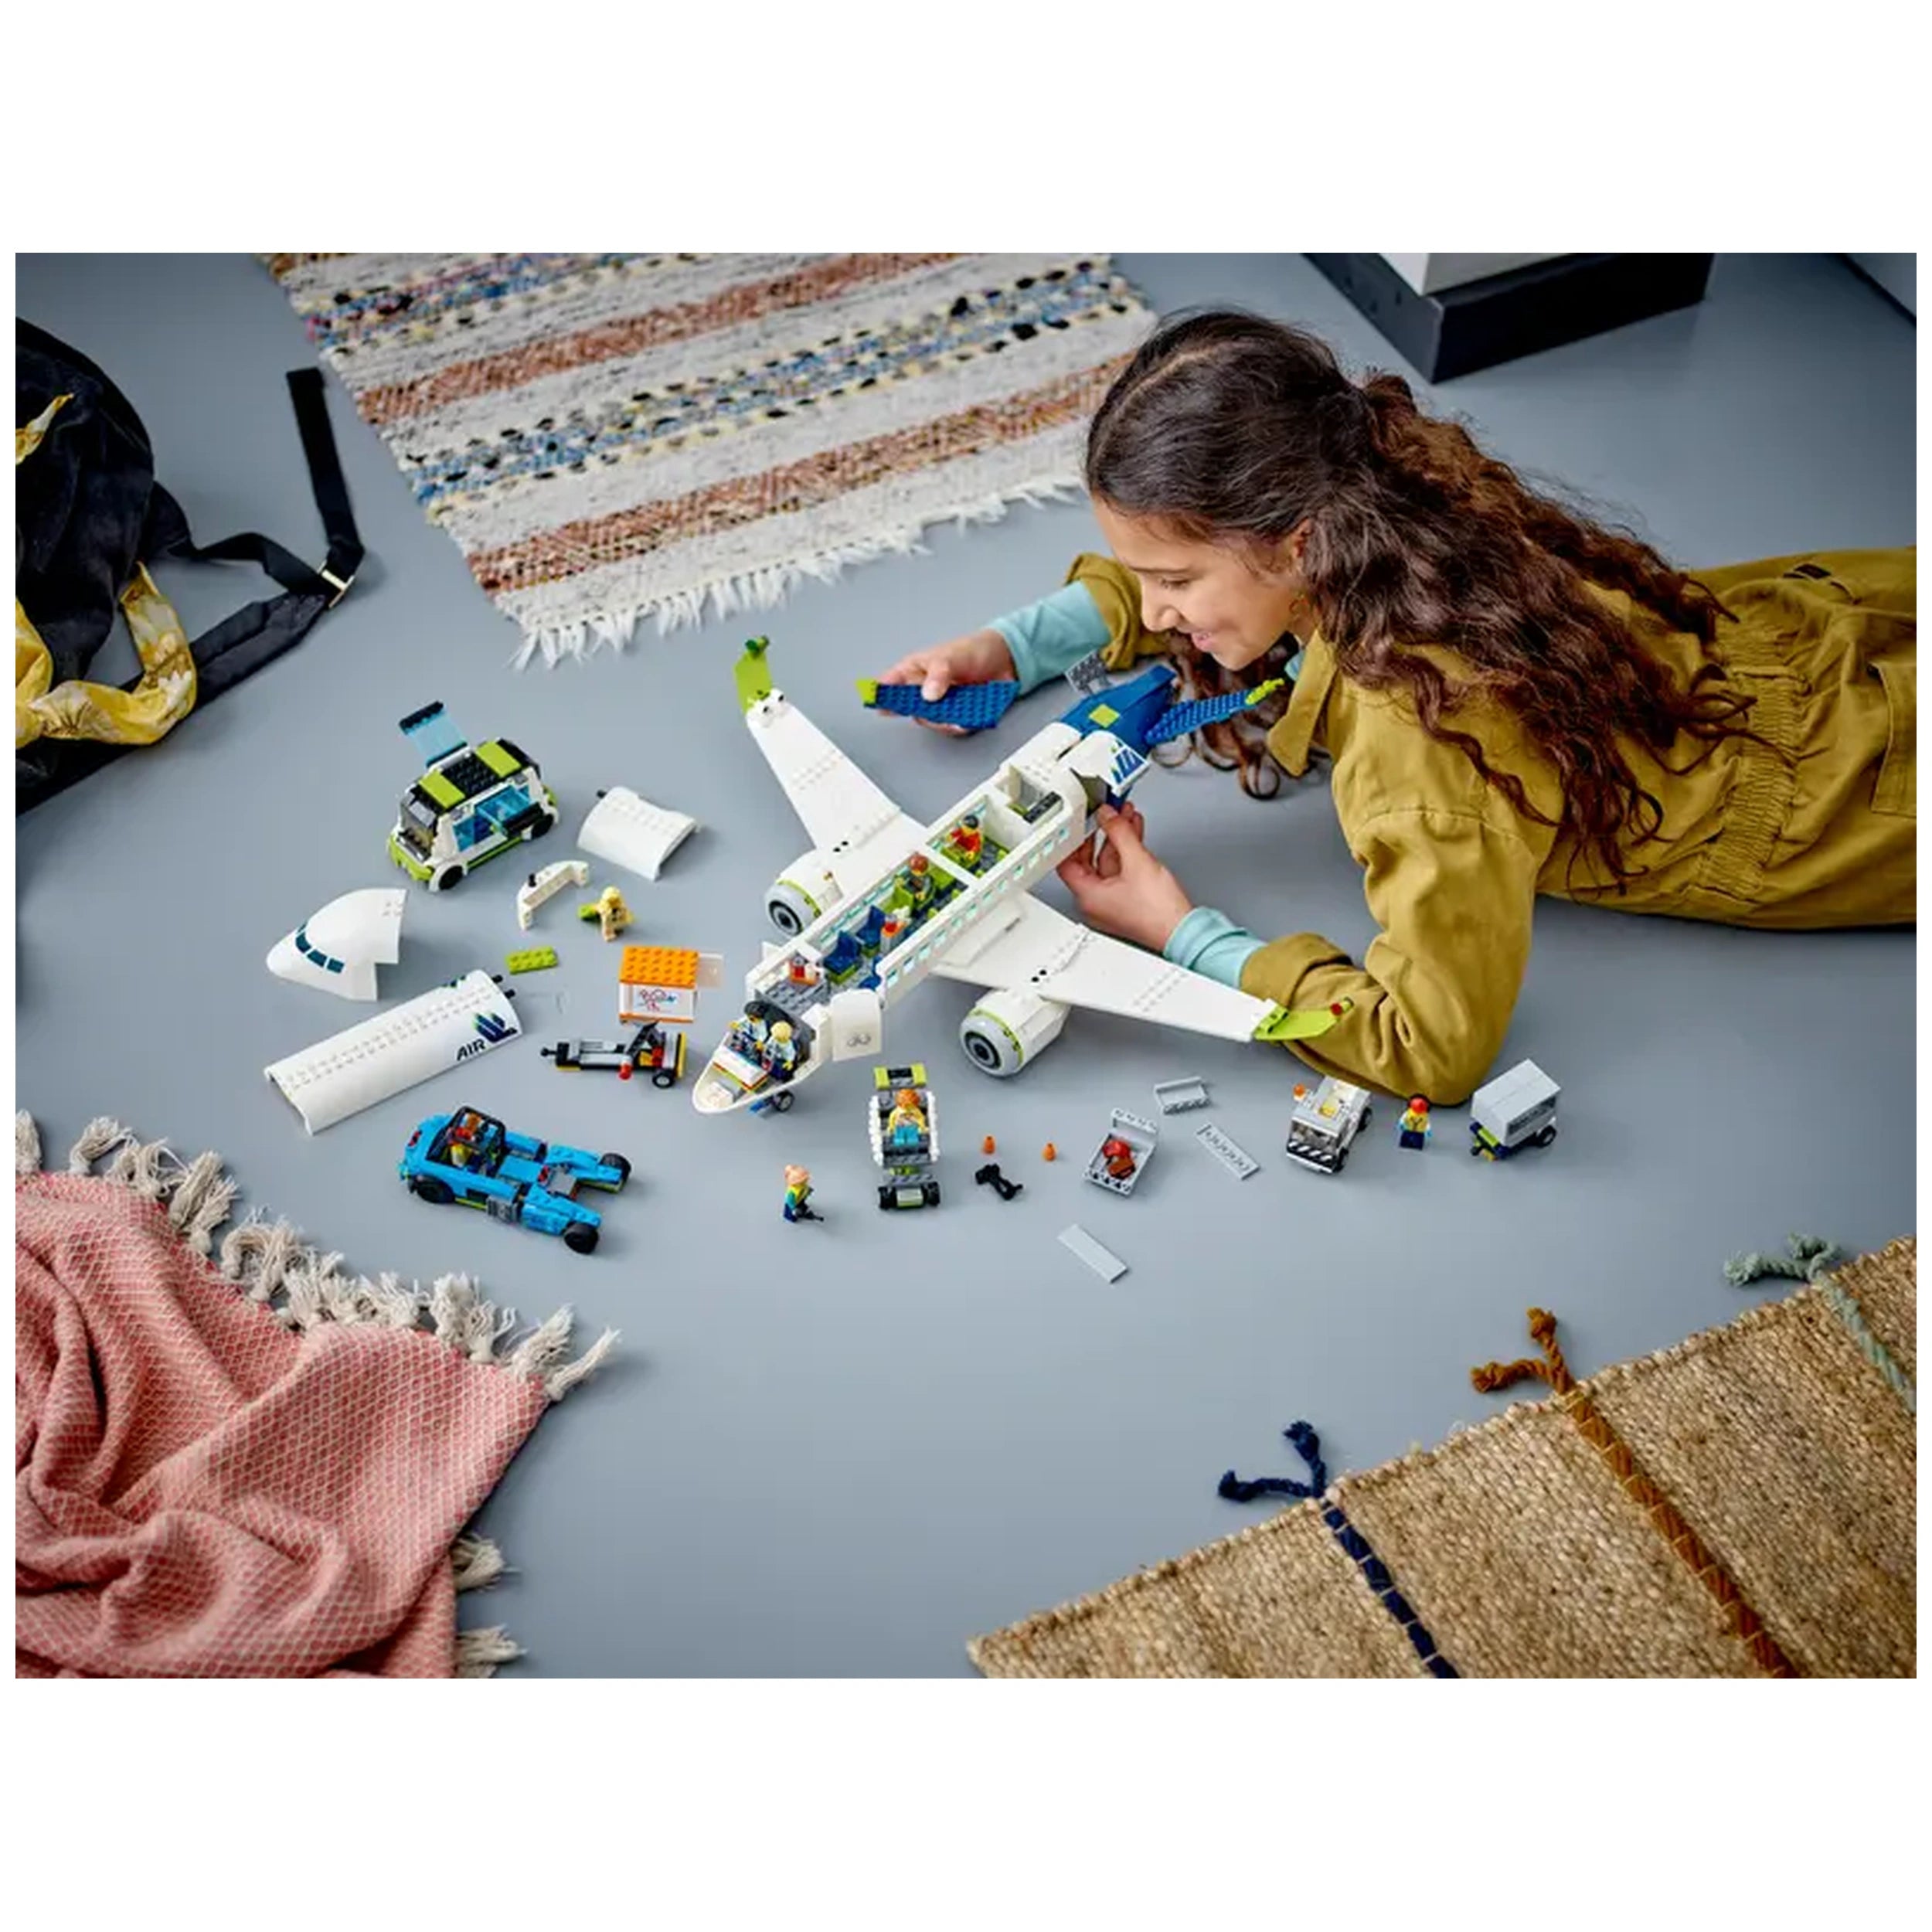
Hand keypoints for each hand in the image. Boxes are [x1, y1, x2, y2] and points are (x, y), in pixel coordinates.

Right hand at [873, 629, 1017, 733]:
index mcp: (914, 670)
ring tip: (958, 713)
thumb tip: (928, 694)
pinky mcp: (957, 715)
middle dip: (924, 712)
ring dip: (944, 721)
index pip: (889, 685)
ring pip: (931, 722)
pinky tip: (967, 717)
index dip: (882, 697)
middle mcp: (923, 689)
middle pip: (911, 709)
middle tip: (936, 707)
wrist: (1005, 660)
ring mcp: (940, 704)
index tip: (881, 706)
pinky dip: (960, 725)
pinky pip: (952, 727)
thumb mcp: (951, 656)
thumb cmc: (972, 650)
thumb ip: (938, 674)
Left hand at [1055, 803, 1194, 952]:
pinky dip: (1127, 852)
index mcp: (1087, 897)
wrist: (1183, 930)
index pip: (1067, 861)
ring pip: (1108, 863)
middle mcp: (1095, 902)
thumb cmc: (1159, 912)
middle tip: (1107, 814)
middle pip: (1089, 860)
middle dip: (1101, 833)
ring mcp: (1111, 902)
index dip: (1074, 837)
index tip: (1083, 820)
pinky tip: (1134, 834)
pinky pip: (1120, 871)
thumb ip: (1120, 832)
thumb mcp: (1137, 860)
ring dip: (1118, 839)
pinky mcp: (1126, 901)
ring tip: (1126, 817)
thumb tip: (1108, 816)